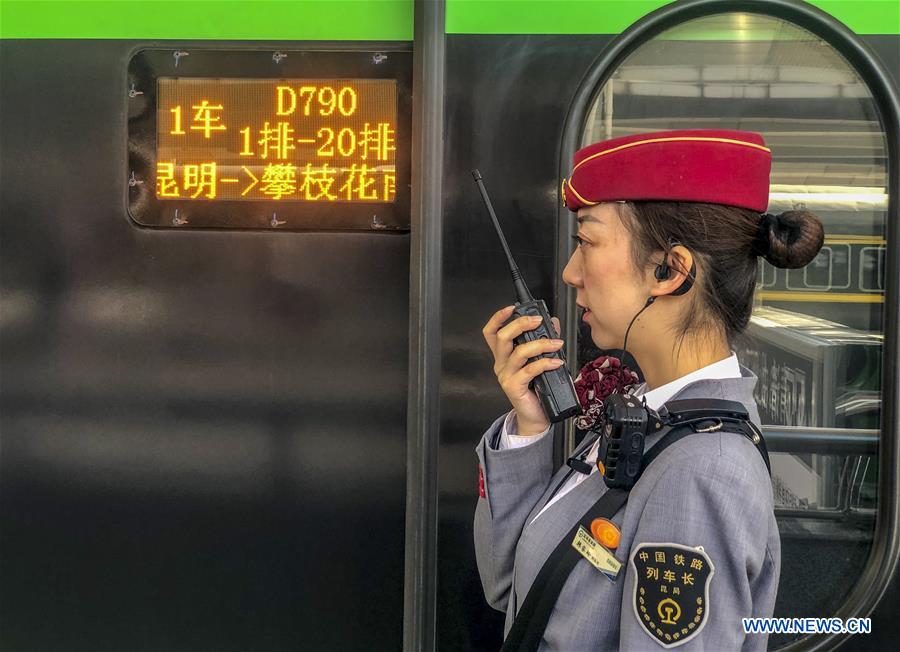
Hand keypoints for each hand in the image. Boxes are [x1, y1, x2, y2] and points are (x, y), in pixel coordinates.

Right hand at [482, 306, 562, 435]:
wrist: (536, 415)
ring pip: (518, 352)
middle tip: (538, 321)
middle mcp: (501, 364)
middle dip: (521, 324)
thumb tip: (553, 323)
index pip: (492, 332)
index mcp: (504, 355)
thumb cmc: (538, 387)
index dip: (498, 318)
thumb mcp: (540, 360)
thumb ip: (544, 341)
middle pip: (502, 337)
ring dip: (540, 344)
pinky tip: (557, 362)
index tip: (512, 308)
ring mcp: (505, 375)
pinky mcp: (513, 387)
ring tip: (556, 344)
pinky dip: (545, 363)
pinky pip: (529, 370)